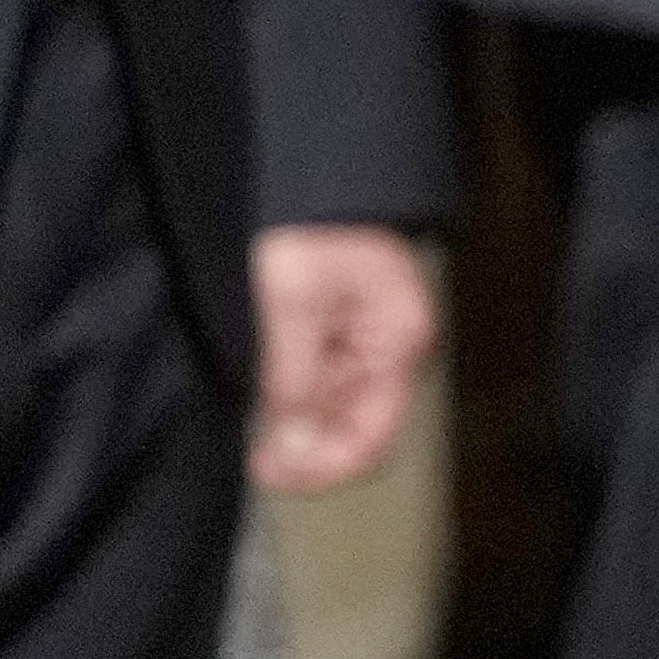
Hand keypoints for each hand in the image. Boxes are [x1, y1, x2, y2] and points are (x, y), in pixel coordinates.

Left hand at [243, 227, 436, 495]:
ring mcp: (373, 348)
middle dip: (310, 452)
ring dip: (301, 431)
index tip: (274, 470)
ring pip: (340, 415)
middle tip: (261, 462)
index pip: (373, 434)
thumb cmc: (315, 230)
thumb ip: (294, 380)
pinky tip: (271, 408)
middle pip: (360, 431)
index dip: (323, 465)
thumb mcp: (293, 308)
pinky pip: (328, 390)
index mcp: (398, 345)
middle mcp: (394, 354)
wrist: (318, 188)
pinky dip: (297, 407)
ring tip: (259, 434)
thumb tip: (294, 443)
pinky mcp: (350, 340)